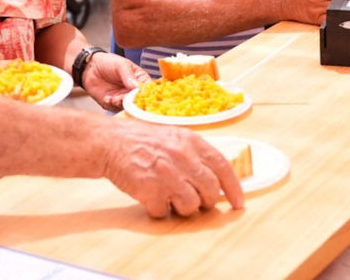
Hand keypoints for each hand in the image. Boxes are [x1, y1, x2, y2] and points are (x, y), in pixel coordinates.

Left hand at [81, 52, 150, 110]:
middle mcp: (133, 91)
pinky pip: (115, 109)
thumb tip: (136, 86)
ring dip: (121, 104)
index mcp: (140, 79)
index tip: (141, 95)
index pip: (148, 89)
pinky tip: (107, 98)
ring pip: (127, 107)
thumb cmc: (108, 62)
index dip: (146, 93)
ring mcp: (123, 98)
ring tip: (114, 98)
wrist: (90, 67)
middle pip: (138, 101)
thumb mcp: (120, 64)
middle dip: (132, 101)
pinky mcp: (112, 104)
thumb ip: (128, 75)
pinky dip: (111, 105)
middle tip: (124, 98)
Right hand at [102, 122, 244, 217]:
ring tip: (171, 197)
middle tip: (198, 201)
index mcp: (191, 142)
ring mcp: (166, 174)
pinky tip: (152, 197)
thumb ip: (196, 155)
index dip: (234, 188)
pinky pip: (164, 212)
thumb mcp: (175, 137)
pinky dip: (159, 210)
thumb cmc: (143, 142)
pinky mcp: (150, 190)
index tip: (239, 203)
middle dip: (207, 201)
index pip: (223, 167)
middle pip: (210, 190)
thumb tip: (217, 178)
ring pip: (191, 205)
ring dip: (183, 207)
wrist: (111, 143)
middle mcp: (182, 156)